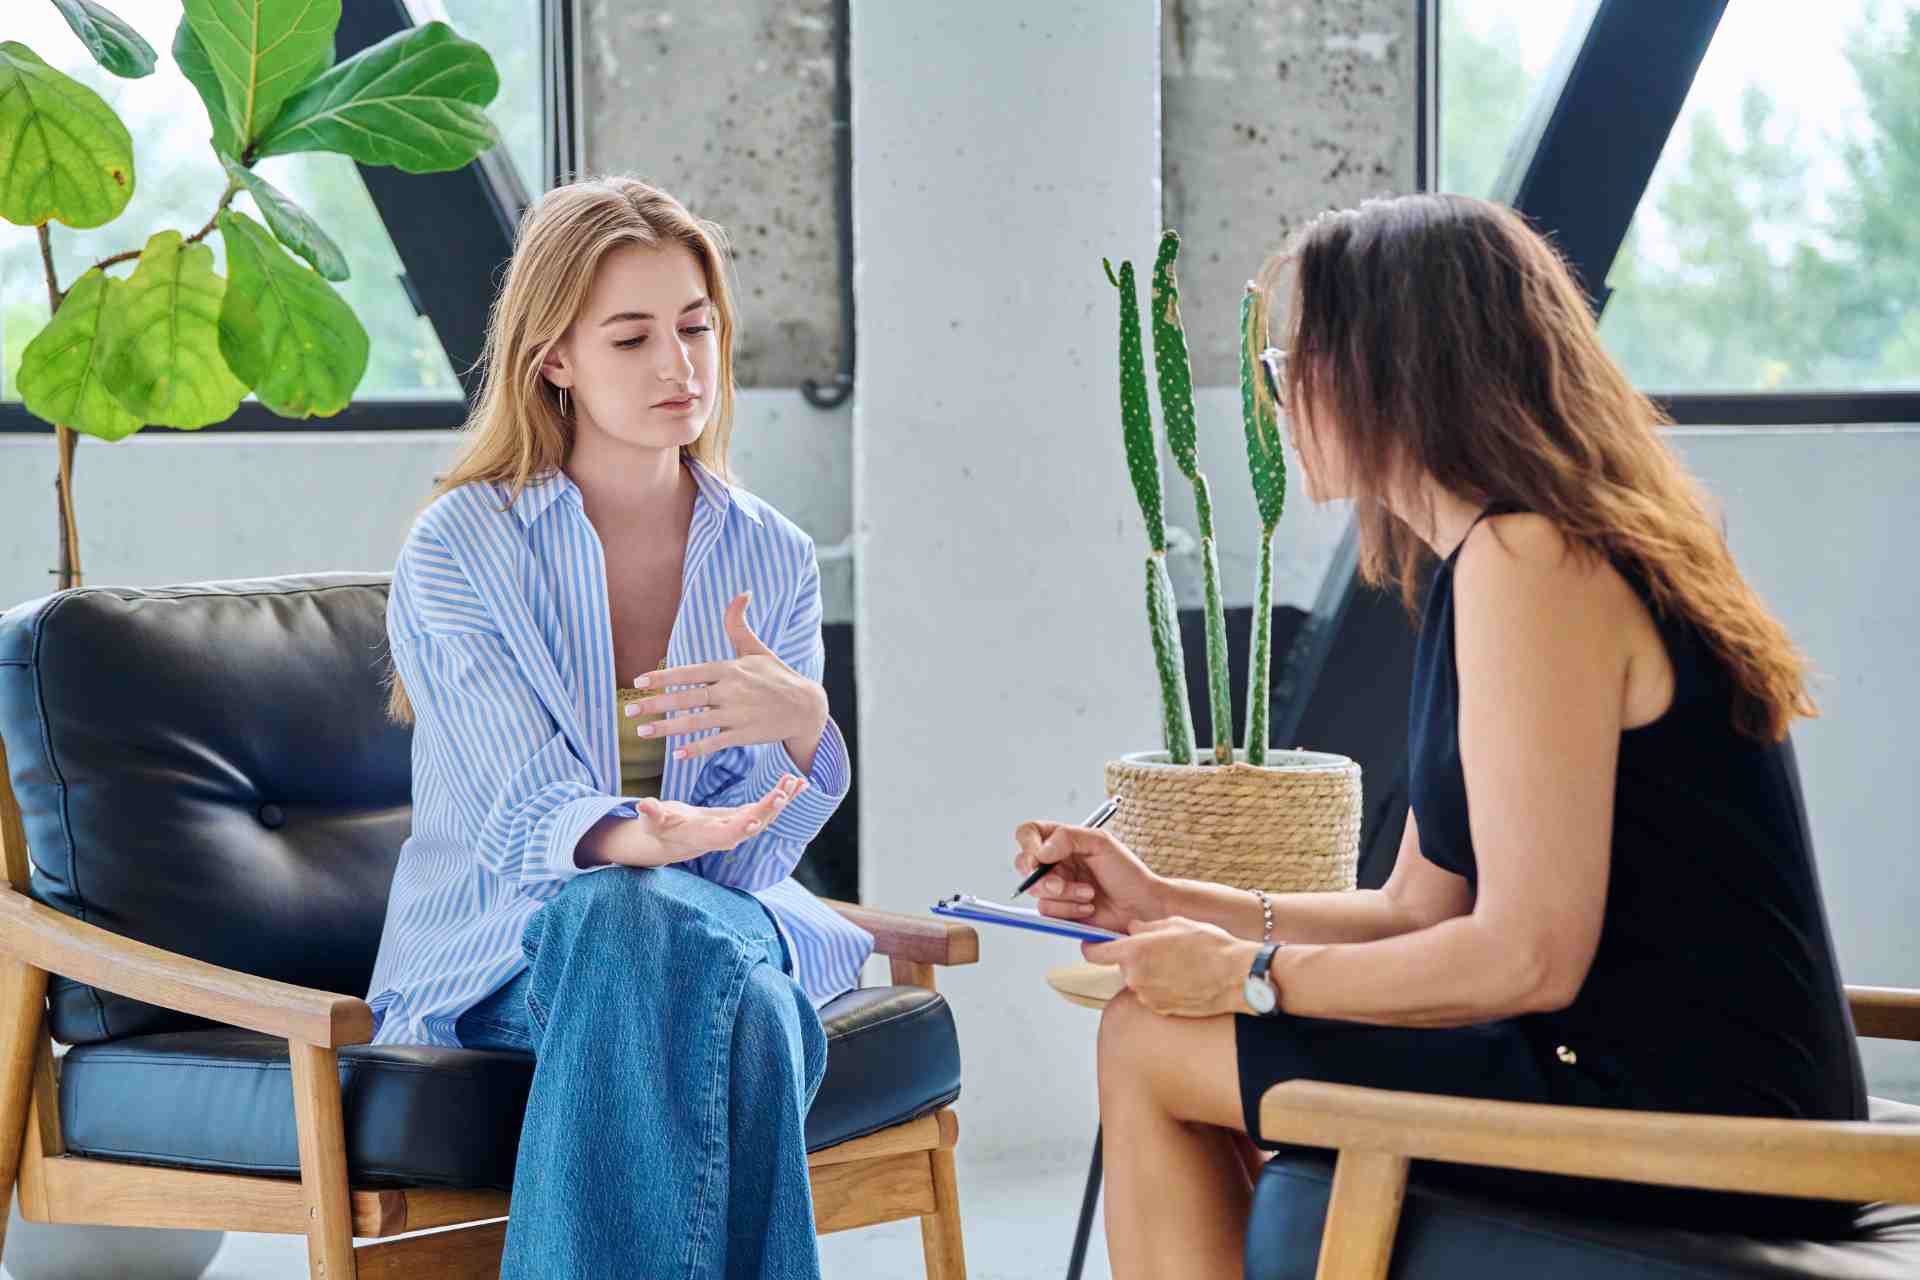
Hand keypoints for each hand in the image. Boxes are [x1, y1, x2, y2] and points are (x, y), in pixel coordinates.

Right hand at [617, 775, 808, 866]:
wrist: (674, 835)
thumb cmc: (660, 827)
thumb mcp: (652, 820)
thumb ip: (651, 814)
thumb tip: (642, 806)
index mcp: (709, 836)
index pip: (729, 835)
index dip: (743, 827)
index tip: (755, 817)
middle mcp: (729, 835)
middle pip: (754, 824)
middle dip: (770, 809)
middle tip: (784, 791)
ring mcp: (740, 826)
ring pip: (766, 814)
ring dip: (782, 799)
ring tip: (798, 782)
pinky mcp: (745, 816)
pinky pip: (767, 806)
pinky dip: (782, 795)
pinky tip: (797, 782)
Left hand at [633, 593, 827, 761]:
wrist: (805, 707)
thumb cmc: (777, 675)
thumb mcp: (757, 648)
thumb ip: (739, 624)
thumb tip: (743, 592)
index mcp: (730, 669)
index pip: (690, 672)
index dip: (664, 677)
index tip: (640, 682)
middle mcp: (731, 691)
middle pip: (687, 698)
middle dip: (656, 704)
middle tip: (629, 711)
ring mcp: (737, 715)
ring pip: (696, 722)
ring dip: (667, 729)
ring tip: (643, 732)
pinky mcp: (744, 735)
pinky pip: (715, 743)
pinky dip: (696, 749)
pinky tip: (676, 754)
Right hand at [1012, 820, 1167, 935]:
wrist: (1142, 907)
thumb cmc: (1127, 873)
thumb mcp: (1101, 843)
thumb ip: (1068, 837)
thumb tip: (1040, 851)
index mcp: (1063, 841)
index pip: (1029, 833)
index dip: (1027, 844)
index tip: (1039, 857)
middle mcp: (1056, 863)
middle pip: (1024, 865)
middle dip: (1043, 878)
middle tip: (1061, 883)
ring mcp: (1057, 887)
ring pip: (1037, 891)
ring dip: (1064, 895)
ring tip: (1089, 894)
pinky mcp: (1061, 911)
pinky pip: (1048, 912)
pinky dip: (1069, 910)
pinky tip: (1088, 908)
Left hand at [1082, 918, 1263, 1017]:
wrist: (1236, 977)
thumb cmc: (1210, 946)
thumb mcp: (1176, 924)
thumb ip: (1146, 926)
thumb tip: (1131, 929)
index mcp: (1135, 950)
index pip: (1095, 953)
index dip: (1092, 947)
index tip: (1094, 945)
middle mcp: (1135, 976)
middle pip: (1123, 966)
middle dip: (1136, 959)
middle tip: (1163, 952)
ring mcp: (1147, 996)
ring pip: (1138, 981)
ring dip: (1151, 974)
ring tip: (1180, 966)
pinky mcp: (1160, 1011)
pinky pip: (1152, 996)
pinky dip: (1162, 989)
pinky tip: (1185, 981)